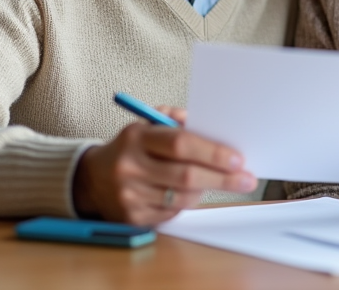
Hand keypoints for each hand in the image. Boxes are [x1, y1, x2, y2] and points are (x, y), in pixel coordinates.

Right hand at [72, 107, 256, 224]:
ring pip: (182, 198)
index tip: (238, 158)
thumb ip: (175, 119)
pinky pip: (172, 213)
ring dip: (207, 191)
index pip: (181, 144)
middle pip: (186, 176)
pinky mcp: (132, 218)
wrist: (91, 179)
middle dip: (222, 178)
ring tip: (221, 183)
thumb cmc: (131, 148)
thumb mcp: (146, 124)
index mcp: (136, 137)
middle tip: (247, 179)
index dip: (213, 153)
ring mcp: (129, 195)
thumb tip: (210, 124)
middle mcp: (130, 167)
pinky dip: (187, 203)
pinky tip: (193, 194)